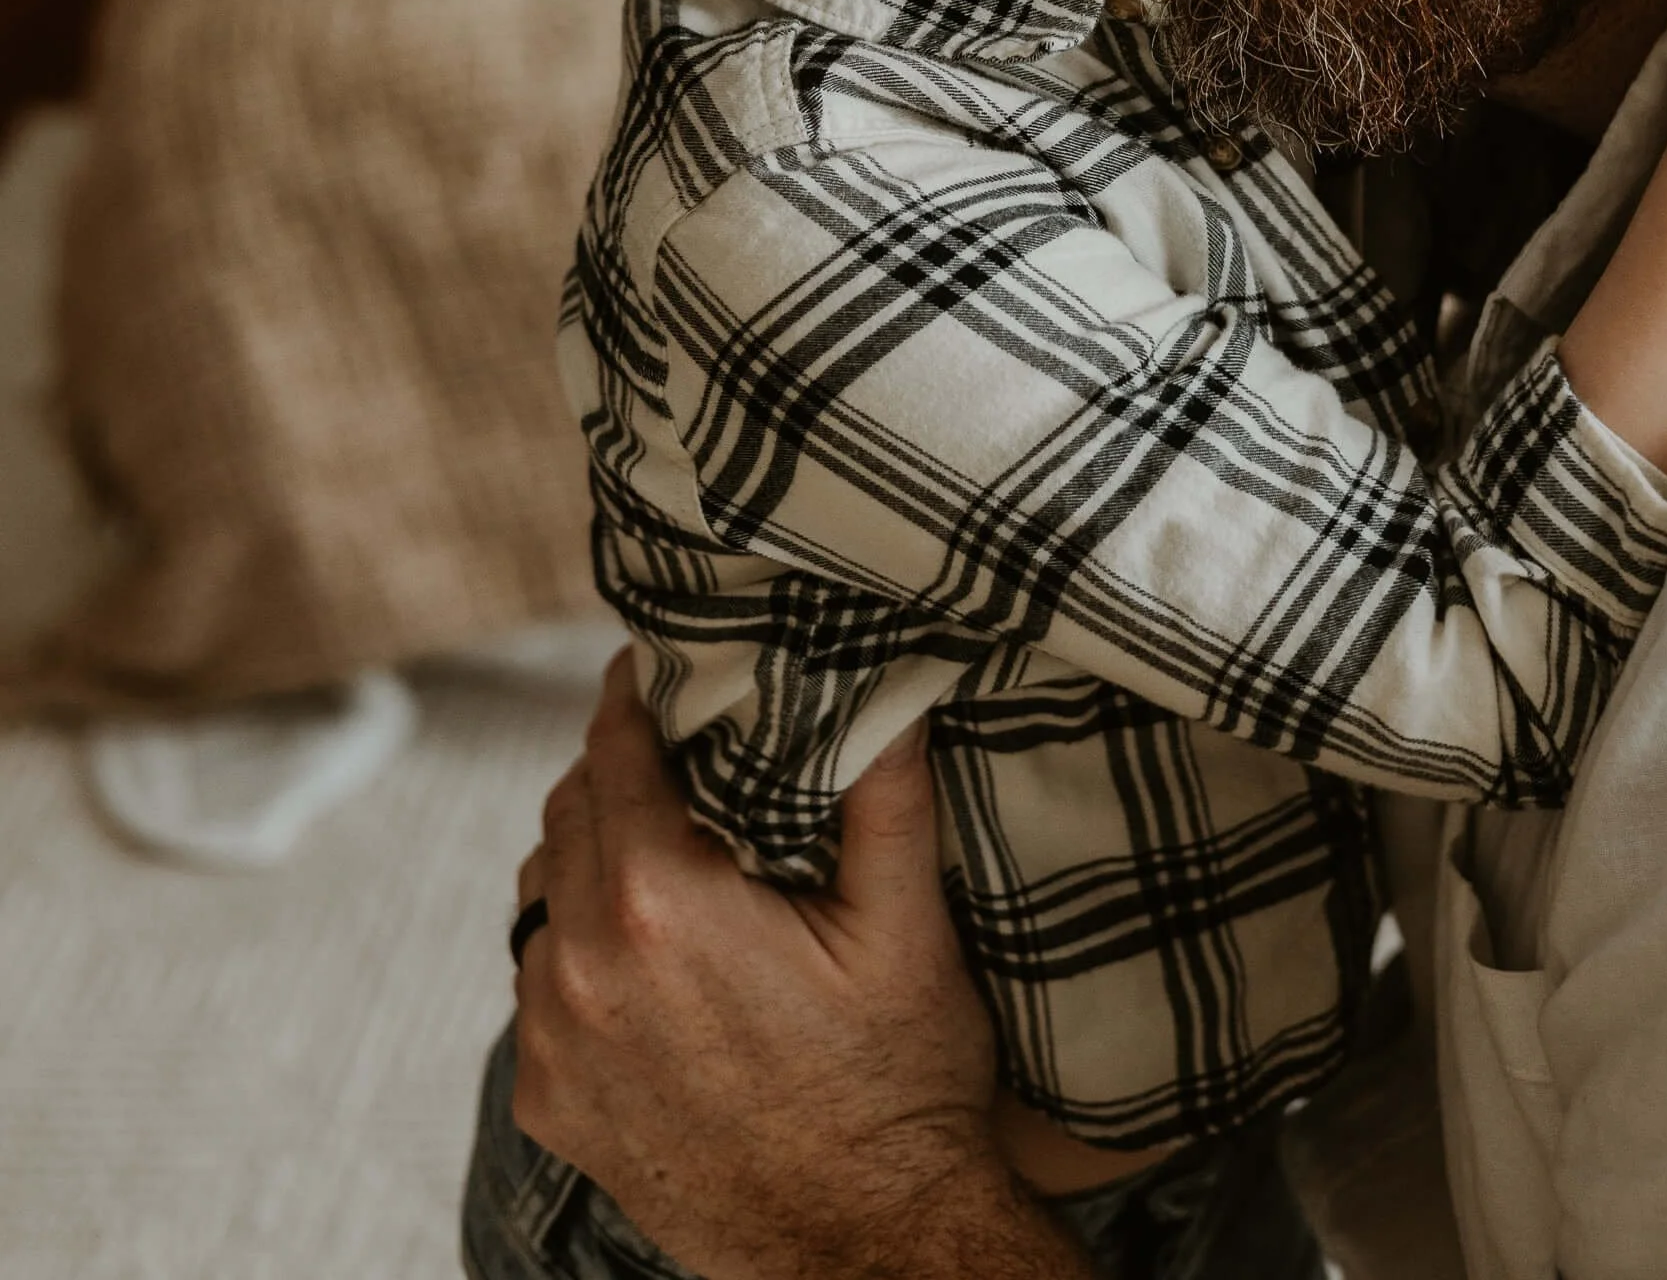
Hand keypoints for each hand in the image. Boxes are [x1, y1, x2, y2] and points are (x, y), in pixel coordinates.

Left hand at [512, 656, 1077, 1279]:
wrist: (871, 1252)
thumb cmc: (898, 1088)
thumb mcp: (908, 926)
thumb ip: (884, 790)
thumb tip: (892, 684)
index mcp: (660, 901)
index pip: (611, 750)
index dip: (632, 695)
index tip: (652, 667)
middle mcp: (583, 967)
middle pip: (567, 813)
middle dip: (616, 770)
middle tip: (675, 753)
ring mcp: (554, 1042)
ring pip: (540, 897)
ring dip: (587, 860)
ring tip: (661, 852)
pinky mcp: (549, 1104)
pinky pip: (536, 986)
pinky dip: (575, 952)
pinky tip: (644, 957)